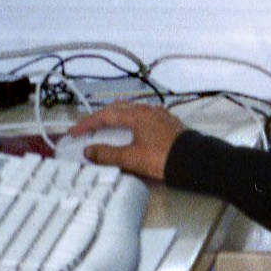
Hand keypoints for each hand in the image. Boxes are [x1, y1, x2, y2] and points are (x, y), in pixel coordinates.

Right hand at [66, 102, 185, 181]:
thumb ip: (107, 154)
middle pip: (118, 109)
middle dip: (100, 118)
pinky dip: (131, 122)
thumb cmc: (164, 158)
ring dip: (116, 119)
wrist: (195, 162)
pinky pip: (144, 118)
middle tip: (87, 128)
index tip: (74, 132)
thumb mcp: (131, 159)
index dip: (87, 123)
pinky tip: (133, 130)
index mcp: (136, 115)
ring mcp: (160, 116)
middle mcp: (148, 111)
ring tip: (107, 127)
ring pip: (132, 112)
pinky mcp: (169, 124)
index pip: (105, 115)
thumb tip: (89, 151)